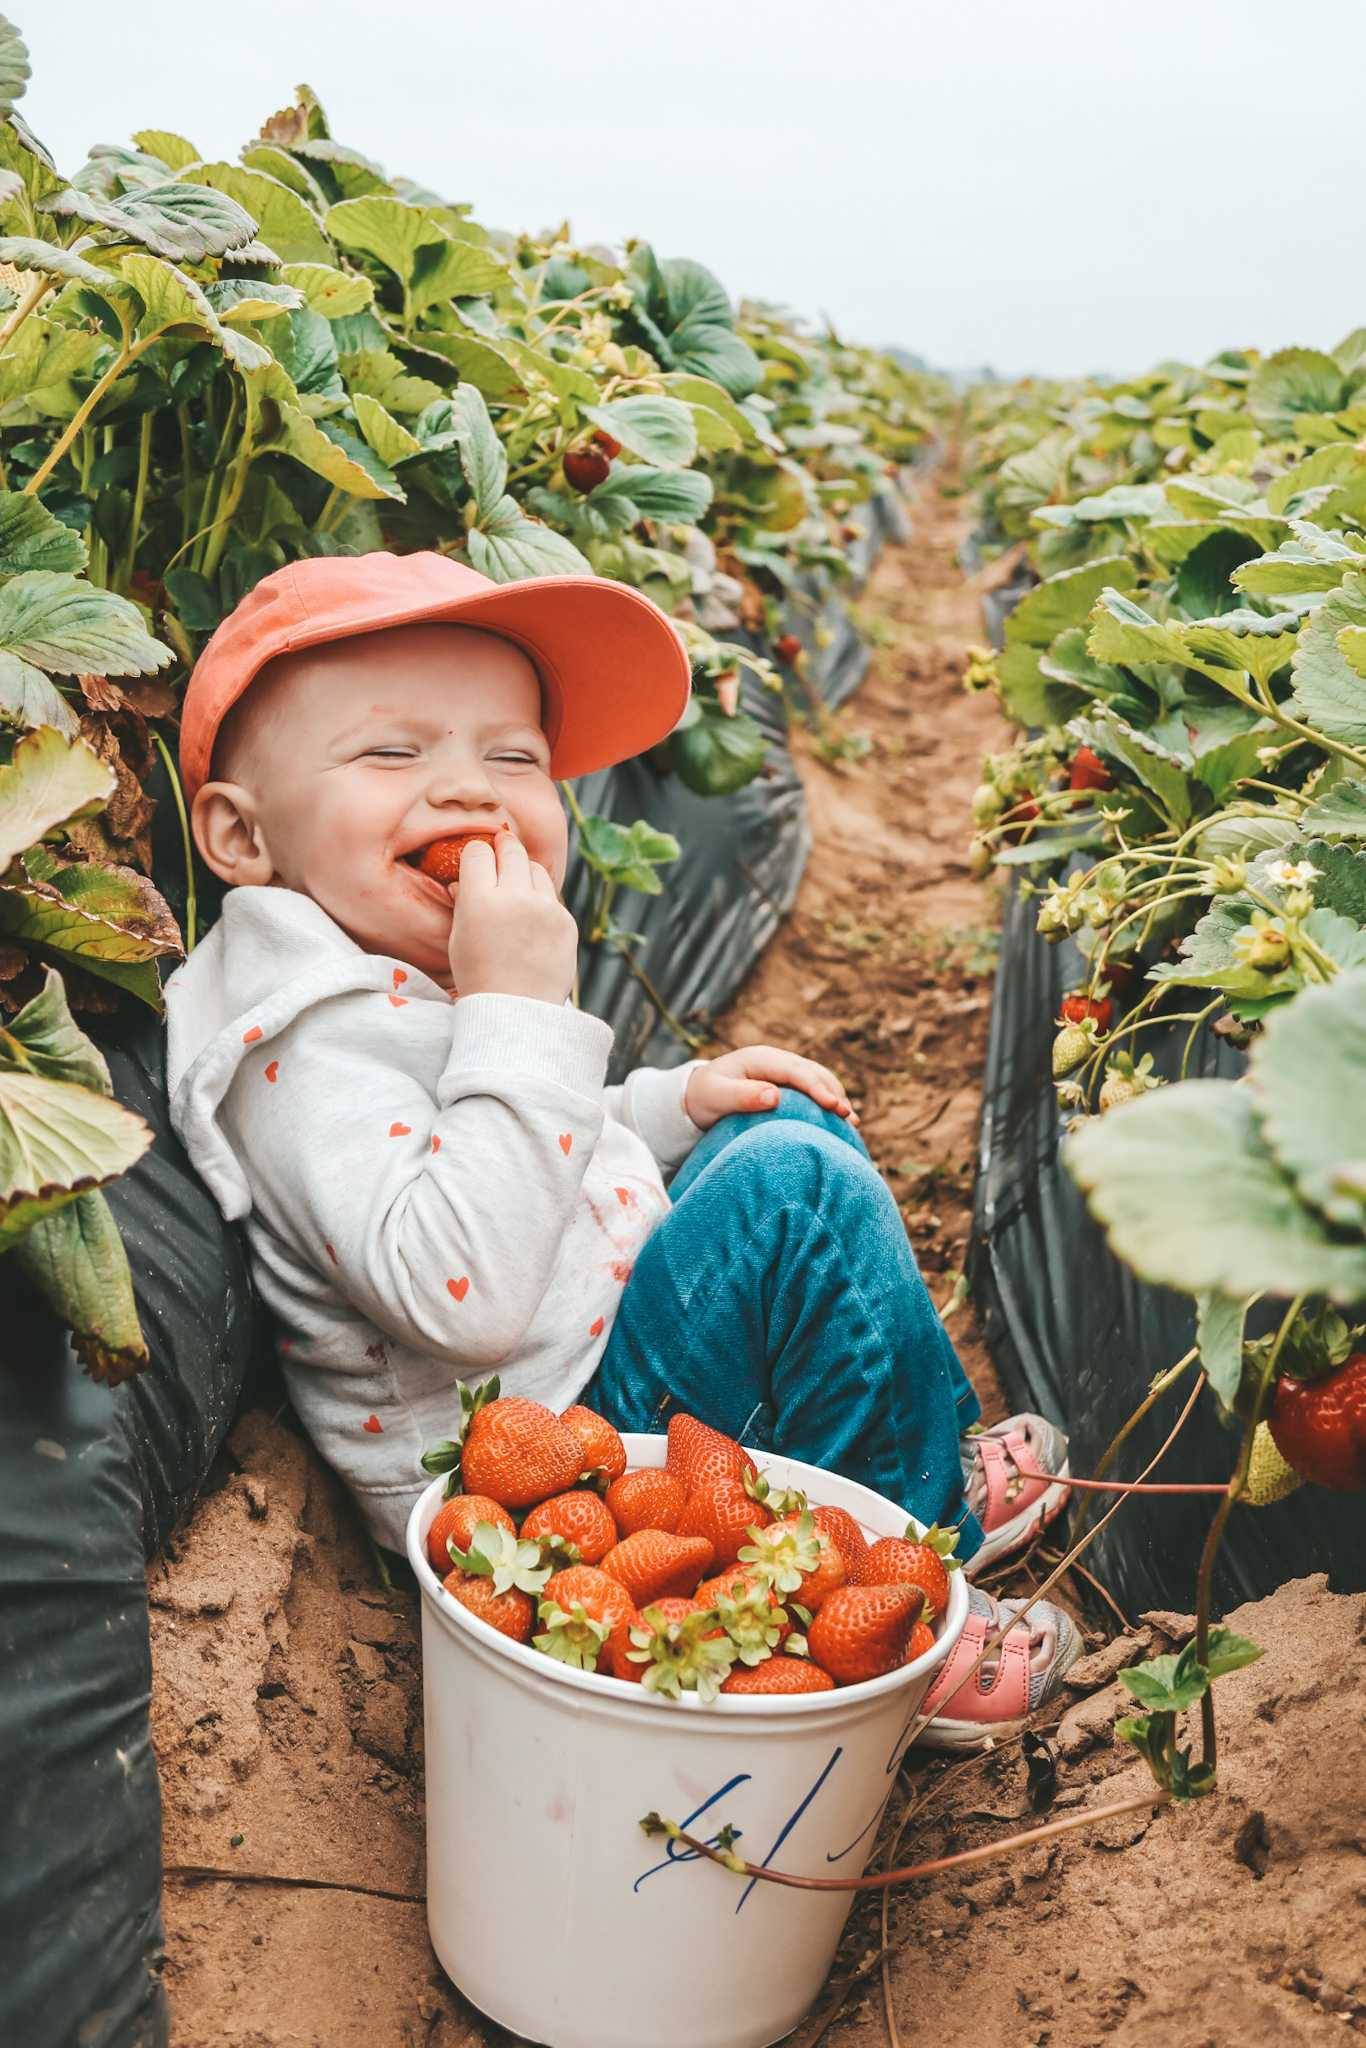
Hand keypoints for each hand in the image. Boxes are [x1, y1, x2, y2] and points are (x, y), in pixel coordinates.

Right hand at [446, 828, 578, 1003]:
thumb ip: (464, 902)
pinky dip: (541, 900)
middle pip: (511, 850)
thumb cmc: (479, 977)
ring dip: (524, 872)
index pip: (478, 852)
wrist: (516, 1011)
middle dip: (503, 847)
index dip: (475, 854)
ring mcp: (544, 908)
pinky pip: (551, 896)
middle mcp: (514, 897)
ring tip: (517, 888)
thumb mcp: (459, 938)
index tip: (477, 859)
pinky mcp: (565, 921)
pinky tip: (532, 918)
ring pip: (535, 868)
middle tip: (500, 850)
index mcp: (480, 900)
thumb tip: (463, 879)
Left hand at [684, 1045, 857, 1132]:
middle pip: (813, 1073)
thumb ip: (743, 1096)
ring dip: (835, 1097)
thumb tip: (774, 1096)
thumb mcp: (717, 1097)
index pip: (797, 1071)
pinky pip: (811, 1091)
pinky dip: (827, 1102)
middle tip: (849, 1117)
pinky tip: (838, 1122)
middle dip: (834, 1092)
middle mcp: (776, 1061)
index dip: (817, 1088)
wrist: (695, 1095)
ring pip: (818, 1079)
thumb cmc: (704, 1097)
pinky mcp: (785, 1085)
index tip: (833, 1107)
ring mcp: (782, 1071)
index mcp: (761, 1058)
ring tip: (850, 1122)